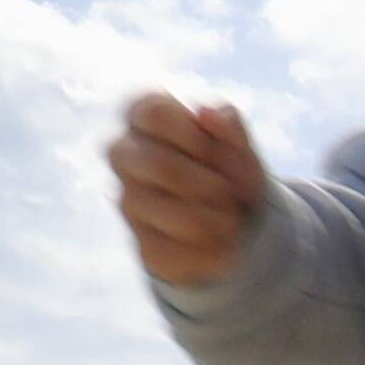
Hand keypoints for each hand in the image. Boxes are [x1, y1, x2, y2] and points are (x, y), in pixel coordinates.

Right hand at [110, 91, 271, 289]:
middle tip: (231, 192)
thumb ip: (228, 125)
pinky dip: (219, 249)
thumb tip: (206, 112)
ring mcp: (129, 201)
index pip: (155, 114)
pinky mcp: (145, 246)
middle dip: (213, 183)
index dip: (197, 137)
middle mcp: (124, 155)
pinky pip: (185, 252)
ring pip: (179, 217)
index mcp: (142, 115)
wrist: (239, 222)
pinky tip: (223, 241)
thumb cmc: (229, 166)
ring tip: (233, 217)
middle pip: (161, 166)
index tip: (217, 153)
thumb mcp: (240, 142)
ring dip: (222, 220)